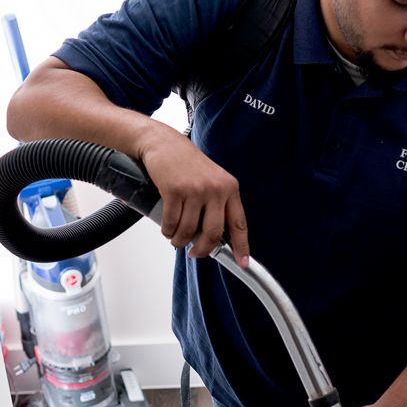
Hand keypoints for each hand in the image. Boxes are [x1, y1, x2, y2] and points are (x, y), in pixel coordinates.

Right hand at [139, 129, 249, 265]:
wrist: (164, 143)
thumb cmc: (187, 164)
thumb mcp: (212, 180)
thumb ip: (217, 205)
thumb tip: (216, 238)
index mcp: (230, 188)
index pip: (239, 223)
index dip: (241, 246)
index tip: (243, 263)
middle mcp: (216, 189)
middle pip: (213, 233)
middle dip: (203, 250)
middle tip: (195, 253)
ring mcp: (195, 190)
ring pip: (189, 231)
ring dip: (180, 240)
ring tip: (176, 239)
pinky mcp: (174, 191)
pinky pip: (171, 223)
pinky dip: (168, 231)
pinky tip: (167, 228)